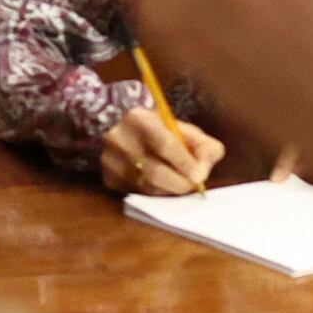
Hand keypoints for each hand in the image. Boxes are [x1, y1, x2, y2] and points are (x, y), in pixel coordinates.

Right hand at [98, 101, 223, 195]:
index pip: (165, 144)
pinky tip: (161, 185)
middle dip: (180, 182)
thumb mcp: (183, 129)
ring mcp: (110, 161)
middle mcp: (119, 139)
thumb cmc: (160, 131)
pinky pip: (139, 194)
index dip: (185, 163)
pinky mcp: (108, 179)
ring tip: (178, 182)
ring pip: (148, 187)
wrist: (122, 131)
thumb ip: (202, 145)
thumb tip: (203, 171)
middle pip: (155, 171)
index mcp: (139, 118)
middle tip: (193, 184)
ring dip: (169, 190)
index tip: (200, 176)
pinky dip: (156, 194)